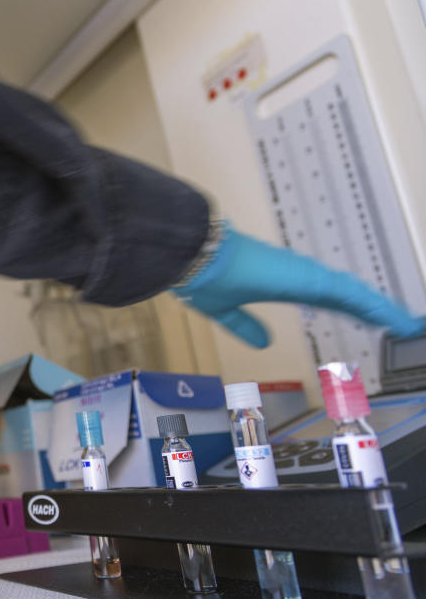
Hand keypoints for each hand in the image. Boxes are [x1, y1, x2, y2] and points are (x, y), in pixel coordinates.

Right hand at [174, 223, 422, 347]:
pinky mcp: (306, 279)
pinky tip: (393, 317)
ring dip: (382, 310)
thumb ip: (246, 326)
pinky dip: (374, 306)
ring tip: (407, 323)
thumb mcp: (225, 311)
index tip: (372, 321)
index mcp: (283, 285)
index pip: (329, 300)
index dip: (352, 311)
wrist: (194, 255)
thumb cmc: (203, 277)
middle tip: (402, 323)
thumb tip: (263, 343)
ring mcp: (306, 276)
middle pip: (348, 298)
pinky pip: (349, 295)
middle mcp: (299, 278)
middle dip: (376, 311)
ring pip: (355, 295)